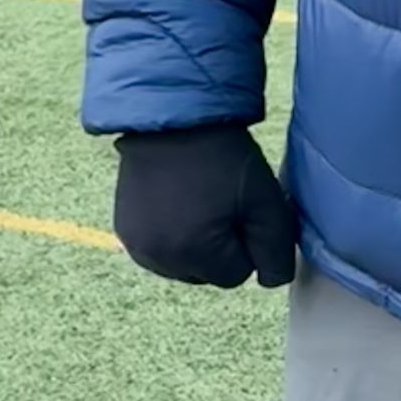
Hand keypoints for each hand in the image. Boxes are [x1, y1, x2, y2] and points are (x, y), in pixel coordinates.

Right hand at [112, 124, 296, 287]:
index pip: (237, 275)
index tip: (245, 209)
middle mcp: (158, 259)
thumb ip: (276, 246)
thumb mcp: (265, 199)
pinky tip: (179, 202)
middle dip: (222, 247)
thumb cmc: (225, 157)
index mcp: (194, 253)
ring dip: (196, 244)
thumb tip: (273, 280)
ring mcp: (136, 246)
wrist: (175, 120)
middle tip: (224, 202)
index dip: (249, 242)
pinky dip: (173, 234)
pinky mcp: (124, 231)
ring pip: (183, 264)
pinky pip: (159, 249)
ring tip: (201, 200)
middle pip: (208, 273)